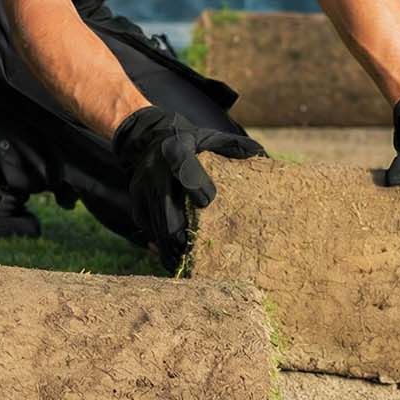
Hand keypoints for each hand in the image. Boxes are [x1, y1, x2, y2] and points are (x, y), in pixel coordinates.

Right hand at [112, 106, 265, 271]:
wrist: (150, 136)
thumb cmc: (192, 142)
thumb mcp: (211, 138)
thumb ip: (234, 147)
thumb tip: (264, 157)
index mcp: (176, 149)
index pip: (183, 166)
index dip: (194, 183)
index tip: (208, 201)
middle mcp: (154, 169)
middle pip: (165, 206)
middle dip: (178, 232)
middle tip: (193, 251)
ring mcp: (142, 186)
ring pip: (155, 223)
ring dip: (169, 246)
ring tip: (184, 263)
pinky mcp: (135, 199)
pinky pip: (146, 226)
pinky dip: (158, 244)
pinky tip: (171, 257)